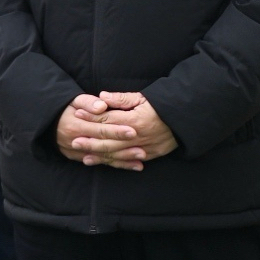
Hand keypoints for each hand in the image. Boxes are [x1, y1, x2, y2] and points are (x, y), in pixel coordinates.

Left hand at [56, 92, 177, 169]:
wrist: (186, 119)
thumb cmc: (163, 105)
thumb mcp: (143, 97)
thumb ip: (121, 98)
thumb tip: (101, 97)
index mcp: (135, 119)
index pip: (108, 118)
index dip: (91, 116)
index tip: (77, 113)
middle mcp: (137, 136)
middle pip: (109, 140)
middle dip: (90, 141)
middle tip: (73, 141)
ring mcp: (143, 148)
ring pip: (117, 154)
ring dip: (99, 156)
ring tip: (83, 157)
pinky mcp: (149, 155)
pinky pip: (128, 161)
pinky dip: (115, 163)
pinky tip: (104, 163)